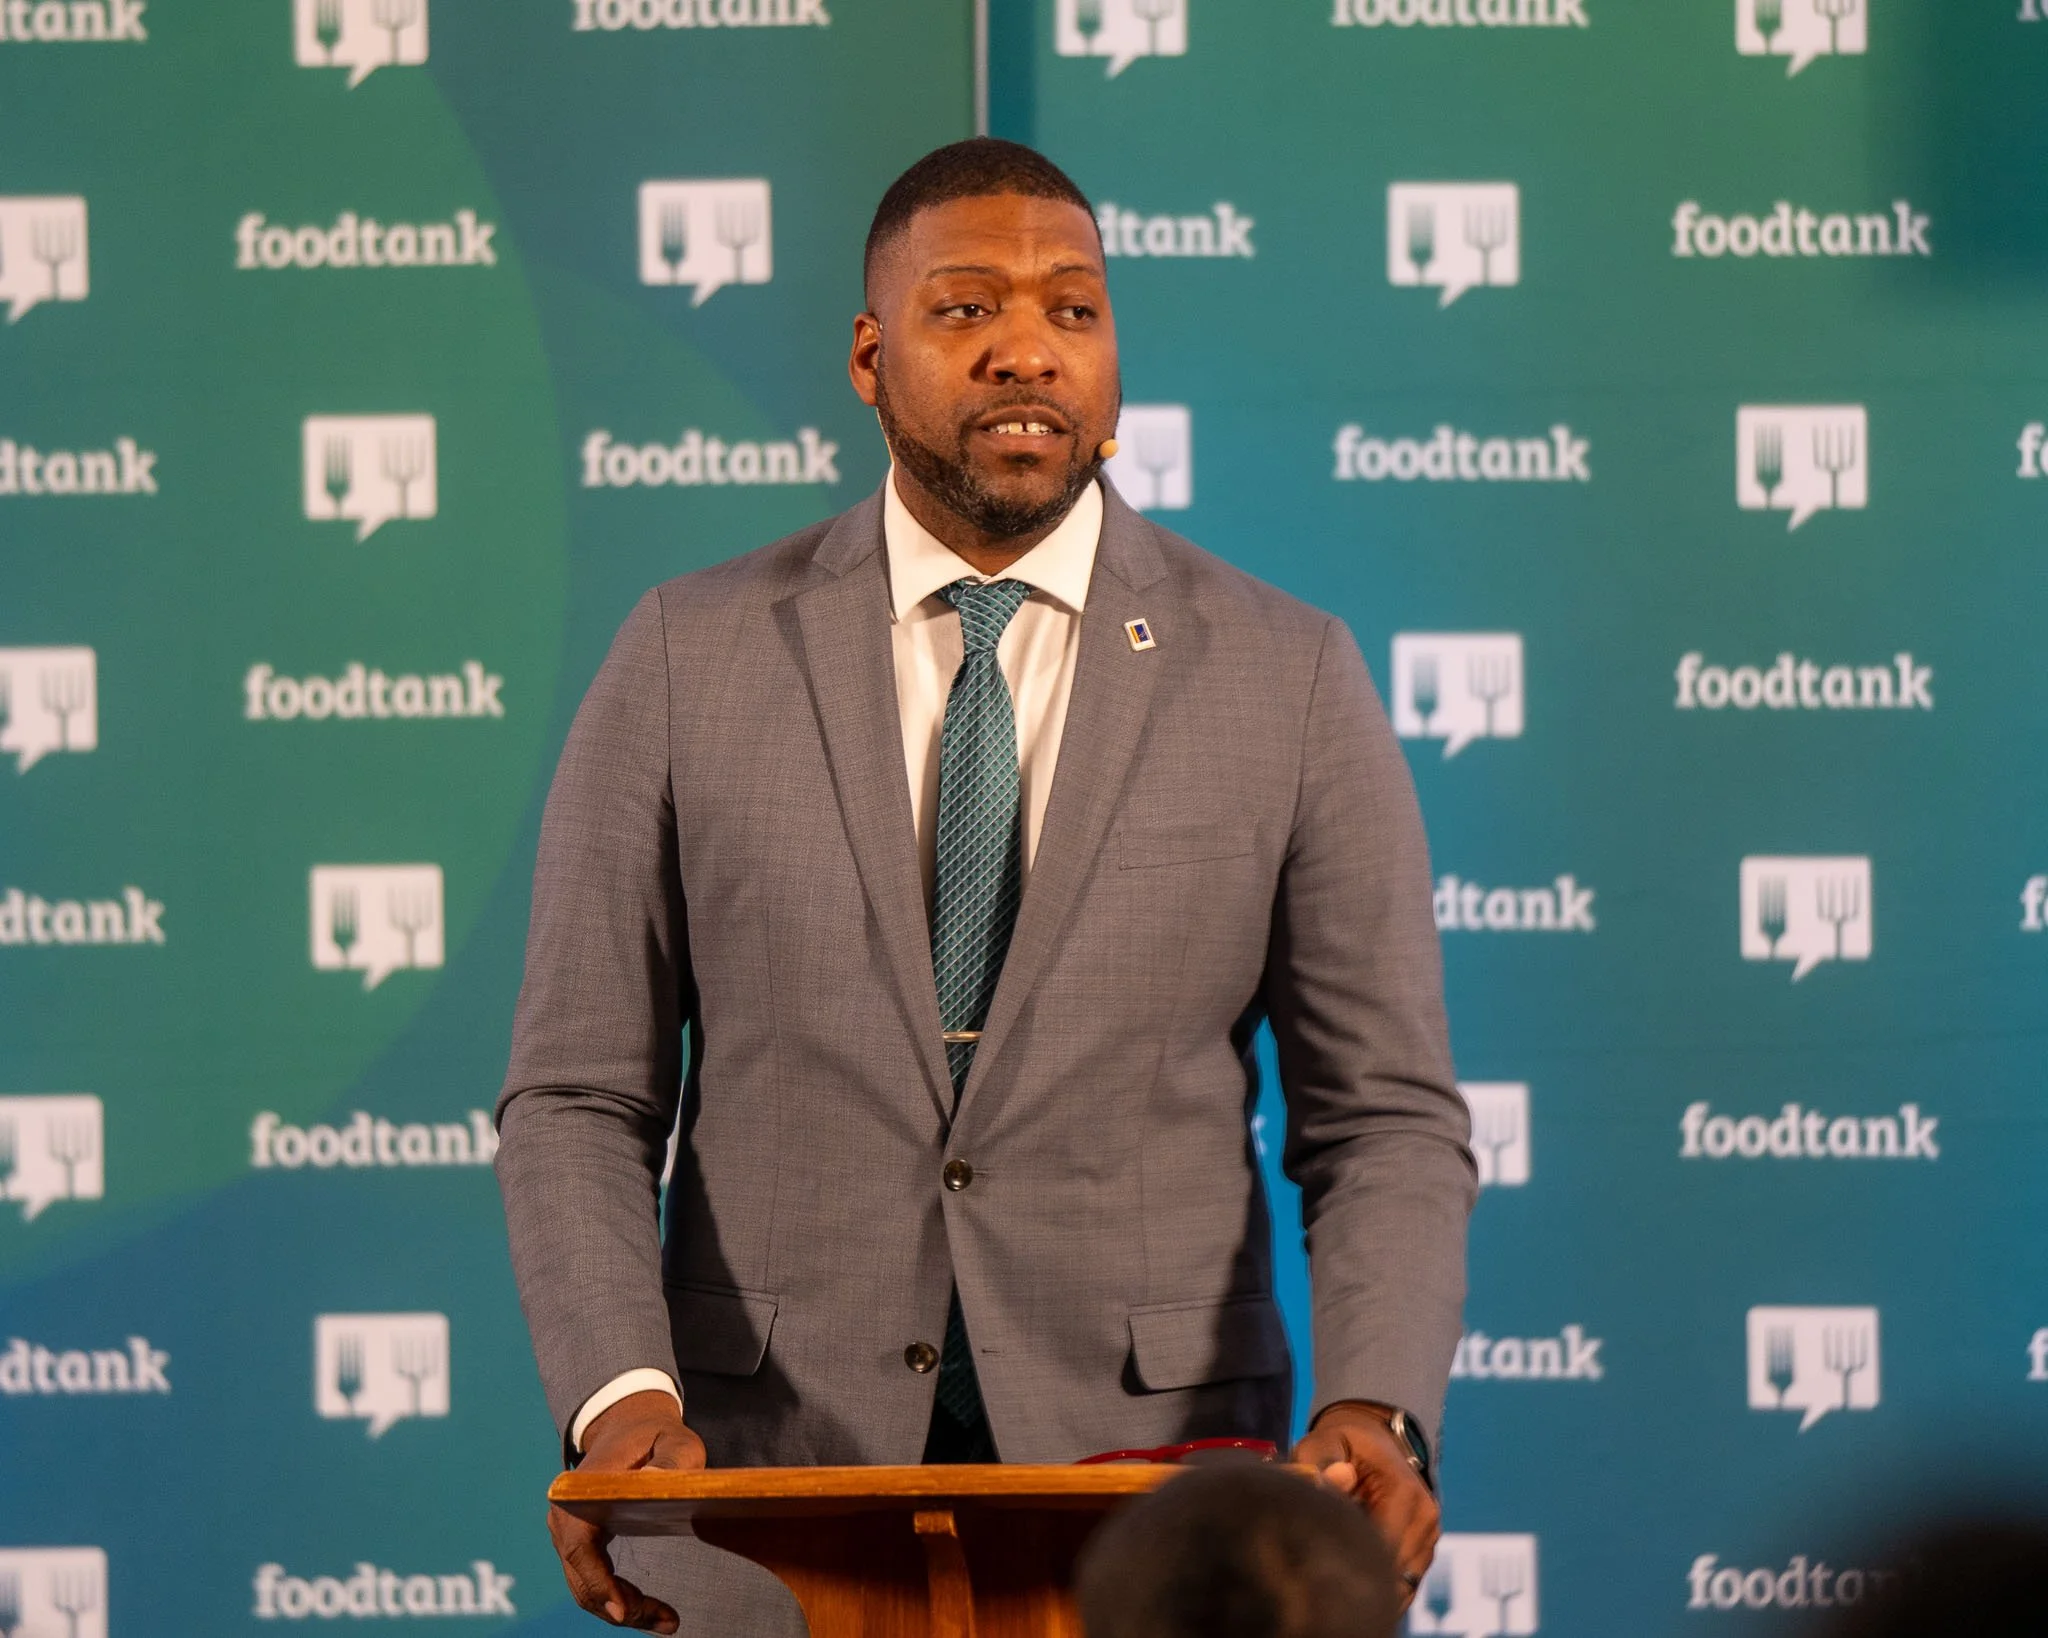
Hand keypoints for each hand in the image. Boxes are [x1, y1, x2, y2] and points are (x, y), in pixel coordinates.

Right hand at [551, 1389, 704, 1632]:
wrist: (629, 1423)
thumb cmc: (656, 1433)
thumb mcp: (677, 1440)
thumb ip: (674, 1459)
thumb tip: (657, 1481)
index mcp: (578, 1493)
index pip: (580, 1549)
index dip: (599, 1584)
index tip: (624, 1613)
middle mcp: (564, 1517)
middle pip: (582, 1580)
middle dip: (621, 1608)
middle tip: (667, 1622)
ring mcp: (567, 1533)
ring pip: (585, 1588)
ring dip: (621, 1609)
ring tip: (666, 1621)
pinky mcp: (580, 1542)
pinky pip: (591, 1580)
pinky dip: (615, 1598)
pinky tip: (647, 1608)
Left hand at [1291, 1402, 1438, 1608]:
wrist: (1373, 1442)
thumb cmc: (1344, 1445)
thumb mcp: (1325, 1442)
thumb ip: (1320, 1462)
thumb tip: (1332, 1480)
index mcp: (1405, 1494)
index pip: (1382, 1549)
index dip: (1348, 1562)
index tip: (1317, 1569)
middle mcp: (1425, 1520)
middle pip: (1392, 1576)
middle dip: (1356, 1580)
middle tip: (1318, 1582)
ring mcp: (1428, 1540)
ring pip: (1400, 1589)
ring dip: (1368, 1586)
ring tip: (1333, 1575)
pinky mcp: (1423, 1554)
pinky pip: (1403, 1588)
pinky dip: (1378, 1588)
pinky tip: (1350, 1577)